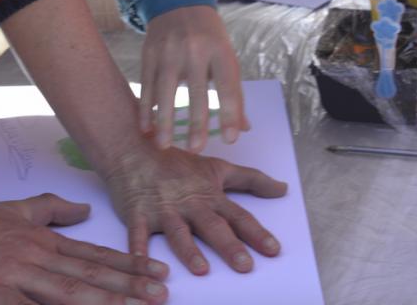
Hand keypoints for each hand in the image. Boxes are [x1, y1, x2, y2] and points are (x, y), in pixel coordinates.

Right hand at [0, 193, 170, 304]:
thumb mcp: (16, 211)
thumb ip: (52, 210)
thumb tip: (84, 211)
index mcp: (42, 239)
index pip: (93, 255)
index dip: (127, 265)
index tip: (157, 271)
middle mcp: (36, 256)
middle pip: (90, 275)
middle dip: (129, 286)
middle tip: (162, 293)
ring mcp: (16, 276)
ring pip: (69, 293)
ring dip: (105, 300)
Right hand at [106, 142, 286, 276]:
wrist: (133, 146)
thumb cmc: (175, 161)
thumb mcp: (215, 167)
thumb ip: (250, 179)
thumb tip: (283, 189)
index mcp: (208, 195)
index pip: (237, 216)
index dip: (256, 233)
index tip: (273, 250)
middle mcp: (188, 203)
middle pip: (212, 226)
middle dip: (229, 246)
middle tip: (245, 265)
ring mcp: (163, 209)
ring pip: (178, 232)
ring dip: (189, 251)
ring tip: (201, 270)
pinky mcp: (137, 214)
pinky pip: (137, 234)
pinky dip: (138, 250)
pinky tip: (142, 263)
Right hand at [140, 7, 248, 150]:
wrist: (179, 3)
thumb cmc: (209, 37)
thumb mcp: (226, 56)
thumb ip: (233, 91)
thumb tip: (243, 128)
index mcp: (220, 51)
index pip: (228, 86)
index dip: (230, 113)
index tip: (230, 140)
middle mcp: (195, 49)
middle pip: (196, 90)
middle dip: (196, 122)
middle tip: (196, 150)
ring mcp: (169, 51)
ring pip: (166, 89)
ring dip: (164, 119)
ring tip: (164, 145)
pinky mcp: (150, 53)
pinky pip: (147, 84)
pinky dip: (145, 107)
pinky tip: (145, 127)